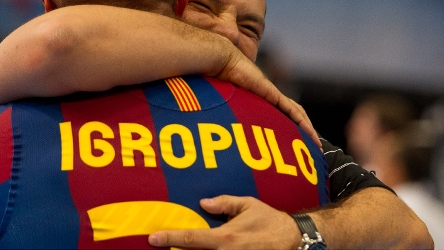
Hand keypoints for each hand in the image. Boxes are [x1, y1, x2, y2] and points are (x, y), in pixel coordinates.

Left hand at [148, 195, 299, 249]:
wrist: (295, 241)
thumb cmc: (270, 221)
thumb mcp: (248, 204)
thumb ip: (224, 203)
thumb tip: (203, 202)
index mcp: (225, 237)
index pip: (191, 238)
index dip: (170, 238)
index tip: (153, 238)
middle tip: (160, 245)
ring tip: (176, 249)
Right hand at [216, 51, 319, 147]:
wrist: (221, 61)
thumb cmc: (218, 79)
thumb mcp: (224, 100)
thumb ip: (225, 110)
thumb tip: (217, 129)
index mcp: (258, 98)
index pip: (280, 113)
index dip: (290, 126)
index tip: (295, 142)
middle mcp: (268, 96)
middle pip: (292, 114)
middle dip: (303, 130)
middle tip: (311, 147)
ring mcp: (271, 94)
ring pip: (296, 113)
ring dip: (307, 128)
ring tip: (315, 144)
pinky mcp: (272, 93)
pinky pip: (291, 110)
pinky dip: (302, 123)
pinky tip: (310, 133)